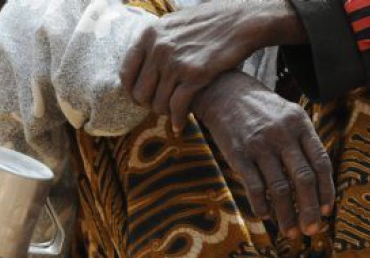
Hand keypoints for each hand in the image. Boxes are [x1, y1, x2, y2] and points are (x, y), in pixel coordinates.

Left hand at [120, 0, 306, 131]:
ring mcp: (176, 62)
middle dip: (149, 106)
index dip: (131, 92)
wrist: (243, 21)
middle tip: (160, 109)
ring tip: (174, 114)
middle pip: (140, 94)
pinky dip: (178, 120)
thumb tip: (141, 66)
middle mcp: (159, 48)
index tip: (140, 100)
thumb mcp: (174, 25)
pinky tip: (181, 125)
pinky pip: (177, 108)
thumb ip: (156, 43)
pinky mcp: (195, 75)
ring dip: (165, 114)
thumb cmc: (209, 24)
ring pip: (158, 104)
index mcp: (149, 35)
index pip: (126, 74)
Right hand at [193, 72, 333, 236]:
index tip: (327, 211)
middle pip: (303, 179)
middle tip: (312, 230)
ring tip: (290, 231)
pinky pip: (254, 187)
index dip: (326, 190)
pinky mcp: (238, 155)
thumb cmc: (259, 110)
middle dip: (310, 209)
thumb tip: (316, 180)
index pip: (321, 162)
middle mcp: (282, 134)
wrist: (223, 93)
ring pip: (279, 188)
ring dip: (286, 214)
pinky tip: (265, 215)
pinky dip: (261, 205)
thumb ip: (302, 142)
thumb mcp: (287, 115)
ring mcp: (259, 145)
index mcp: (300, 124)